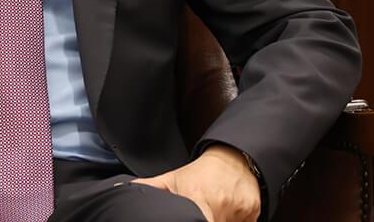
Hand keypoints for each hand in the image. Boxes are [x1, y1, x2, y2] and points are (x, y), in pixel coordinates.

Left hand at [131, 144, 260, 221]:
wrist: (234, 158)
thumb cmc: (200, 173)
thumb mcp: (172, 178)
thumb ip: (148, 187)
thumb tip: (119, 189)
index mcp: (197, 198)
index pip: (195, 219)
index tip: (189, 219)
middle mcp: (219, 205)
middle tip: (197, 215)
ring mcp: (239, 211)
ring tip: (210, 213)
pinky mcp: (254, 215)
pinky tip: (227, 217)